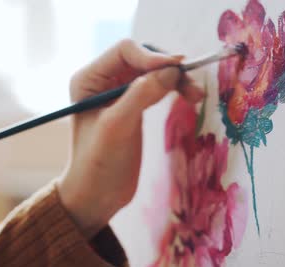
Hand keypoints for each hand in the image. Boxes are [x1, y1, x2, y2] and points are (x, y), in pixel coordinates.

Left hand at [56, 39, 204, 238]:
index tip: (178, 69)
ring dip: (175, 79)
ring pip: (154, 73)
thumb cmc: (98, 164)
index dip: (152, 57)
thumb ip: (141, 95)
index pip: (125, 51)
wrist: (97, 196)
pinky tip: (189, 97)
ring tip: (195, 94)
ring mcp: (119, 93)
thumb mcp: (118, 127)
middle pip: (142, 59)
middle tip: (191, 85)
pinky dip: (174, 90)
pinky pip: (157, 88)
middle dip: (167, 68)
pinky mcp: (133, 107)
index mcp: (89, 79)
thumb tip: (172, 70)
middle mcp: (102, 80)